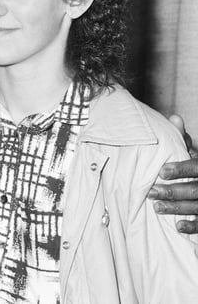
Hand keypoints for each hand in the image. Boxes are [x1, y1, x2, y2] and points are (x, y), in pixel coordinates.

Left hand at [146, 115, 197, 232]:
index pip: (197, 167)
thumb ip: (184, 140)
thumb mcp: (196, 154)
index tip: (161, 172)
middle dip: (173, 191)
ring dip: (177, 208)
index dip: (181, 169)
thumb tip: (174, 117)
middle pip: (195, 189)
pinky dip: (193, 226)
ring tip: (156, 207)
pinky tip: (178, 226)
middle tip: (151, 192)